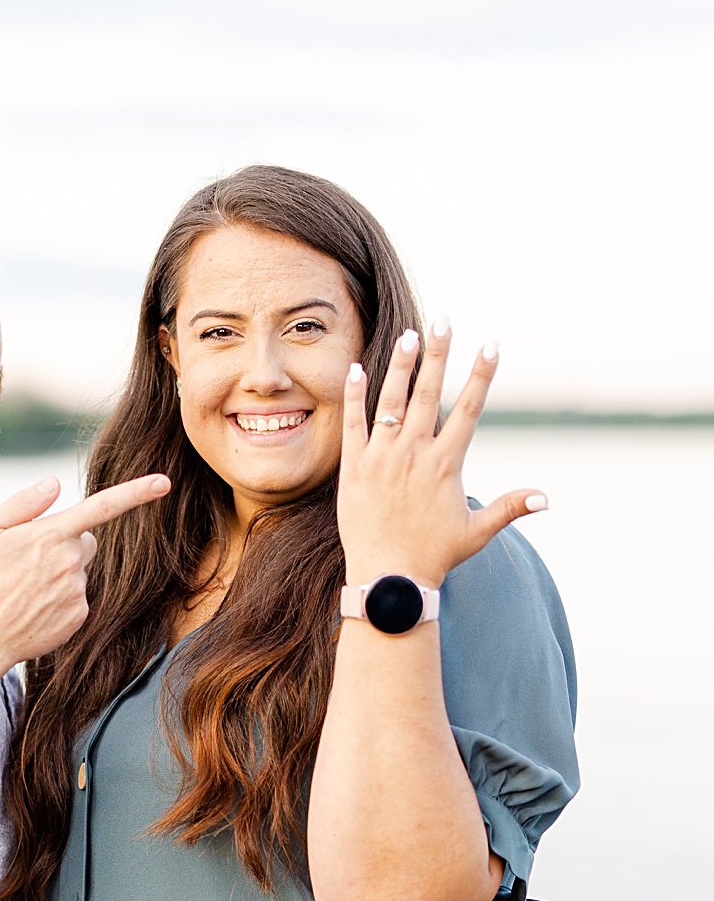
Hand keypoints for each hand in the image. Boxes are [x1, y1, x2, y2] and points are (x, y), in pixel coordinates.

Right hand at [0, 471, 170, 676]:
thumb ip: (24, 502)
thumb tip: (55, 484)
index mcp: (50, 534)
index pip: (102, 506)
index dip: (136, 492)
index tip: (163, 482)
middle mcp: (70, 562)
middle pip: (87, 540)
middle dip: (66, 544)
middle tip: (29, 562)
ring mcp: (77, 591)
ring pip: (80, 570)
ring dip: (60, 573)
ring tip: (25, 589)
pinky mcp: (79, 615)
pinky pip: (78, 596)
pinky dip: (61, 599)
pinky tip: (34, 607)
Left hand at [336, 321, 547, 589]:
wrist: (388, 580)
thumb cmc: (433, 558)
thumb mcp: (476, 532)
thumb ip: (510, 507)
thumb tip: (547, 498)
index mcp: (446, 464)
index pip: (469, 409)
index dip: (482, 375)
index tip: (491, 345)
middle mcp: (415, 454)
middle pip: (431, 393)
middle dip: (441, 354)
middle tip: (446, 320)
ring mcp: (383, 458)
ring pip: (392, 401)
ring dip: (402, 366)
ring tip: (411, 336)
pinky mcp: (355, 468)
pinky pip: (353, 423)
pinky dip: (355, 396)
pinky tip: (358, 368)